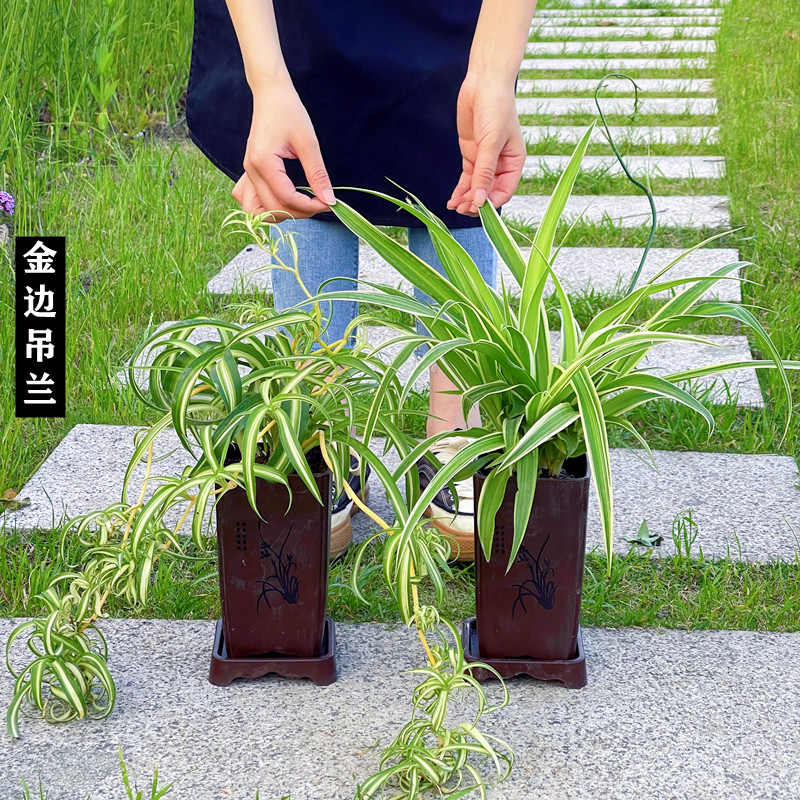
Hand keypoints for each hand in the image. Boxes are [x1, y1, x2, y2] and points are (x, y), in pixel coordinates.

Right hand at [233, 80, 334, 219]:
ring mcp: (247, 172)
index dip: (309, 206)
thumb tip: (329, 199)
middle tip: (319, 203)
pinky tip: (282, 201)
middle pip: (272, 208)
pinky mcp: (249, 171)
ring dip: (279, 214)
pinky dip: (265, 207)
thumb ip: (317, 174)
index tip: (328, 203)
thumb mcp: (308, 142)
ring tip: (300, 206)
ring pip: (255, 210)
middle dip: (298, 213)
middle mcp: (251, 170)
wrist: (271, 94)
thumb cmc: (289, 112)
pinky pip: (249, 199)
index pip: (286, 198)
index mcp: (263, 162)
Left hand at [447, 74, 525, 215]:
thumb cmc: (496, 108)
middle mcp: (501, 165)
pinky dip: (460, 190)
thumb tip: (480, 201)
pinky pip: (467, 179)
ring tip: (454, 207)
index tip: (477, 208)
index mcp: (514, 163)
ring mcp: (485, 161)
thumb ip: (484, 172)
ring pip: (476, 188)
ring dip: (466, 199)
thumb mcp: (491, 142)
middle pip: (488, 193)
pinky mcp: (472, 155)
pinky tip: (452, 200)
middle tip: (462, 210)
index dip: (491, 202)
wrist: (484, 83)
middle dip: (475, 203)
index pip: (504, 191)